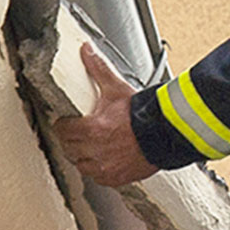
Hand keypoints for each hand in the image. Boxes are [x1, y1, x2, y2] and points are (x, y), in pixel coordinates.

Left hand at [52, 43, 156, 185]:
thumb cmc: (142, 114)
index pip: (62, 131)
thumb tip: (86, 50)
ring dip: (83, 157)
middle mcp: (96, 151)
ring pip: (81, 165)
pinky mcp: (117, 178)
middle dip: (73, 141)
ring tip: (92, 148)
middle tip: (79, 134)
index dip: (64, 125)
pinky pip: (98, 178)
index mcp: (92, 129)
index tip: (68, 123)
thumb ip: (98, 69)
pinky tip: (105, 160)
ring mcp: (106, 168)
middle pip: (70, 149)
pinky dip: (99, 171)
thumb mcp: (117, 88)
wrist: (167, 134)